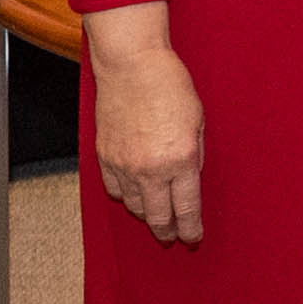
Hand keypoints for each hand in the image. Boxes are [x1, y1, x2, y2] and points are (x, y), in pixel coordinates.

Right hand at [79, 4, 204, 246]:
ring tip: (156, 216)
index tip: (193, 238)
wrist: (132, 65)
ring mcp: (124, 165)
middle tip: (173, 236)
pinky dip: (125, 196)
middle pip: (158, 216)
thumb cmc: (170, 86)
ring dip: (147, 214)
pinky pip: (114, 190)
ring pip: (134, 206)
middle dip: (167, 231)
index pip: (186, 207)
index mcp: (180, 159)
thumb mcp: (198, 120)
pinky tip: (134, 193)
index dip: (191, 228)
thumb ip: (195, 154)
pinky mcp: (104, 157)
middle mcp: (150, 168)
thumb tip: (190, 180)